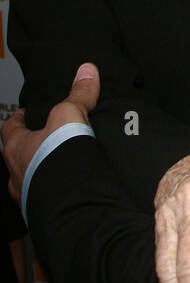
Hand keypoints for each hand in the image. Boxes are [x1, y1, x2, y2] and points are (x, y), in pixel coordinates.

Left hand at [1, 63, 99, 204]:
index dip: (19, 118)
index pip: (10, 128)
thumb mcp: (70, 117)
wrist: (71, 205)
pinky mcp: (46, 211)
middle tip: (50, 138)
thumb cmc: (58, 161)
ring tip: (65, 164)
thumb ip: (79, 95)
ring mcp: (29, 196)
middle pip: (20, 155)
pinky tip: (73, 187)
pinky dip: (57, 191)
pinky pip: (48, 197)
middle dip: (34, 147)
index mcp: (16, 148)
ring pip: (32, 178)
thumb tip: (87, 71)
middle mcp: (17, 174)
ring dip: (44, 171)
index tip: (27, 112)